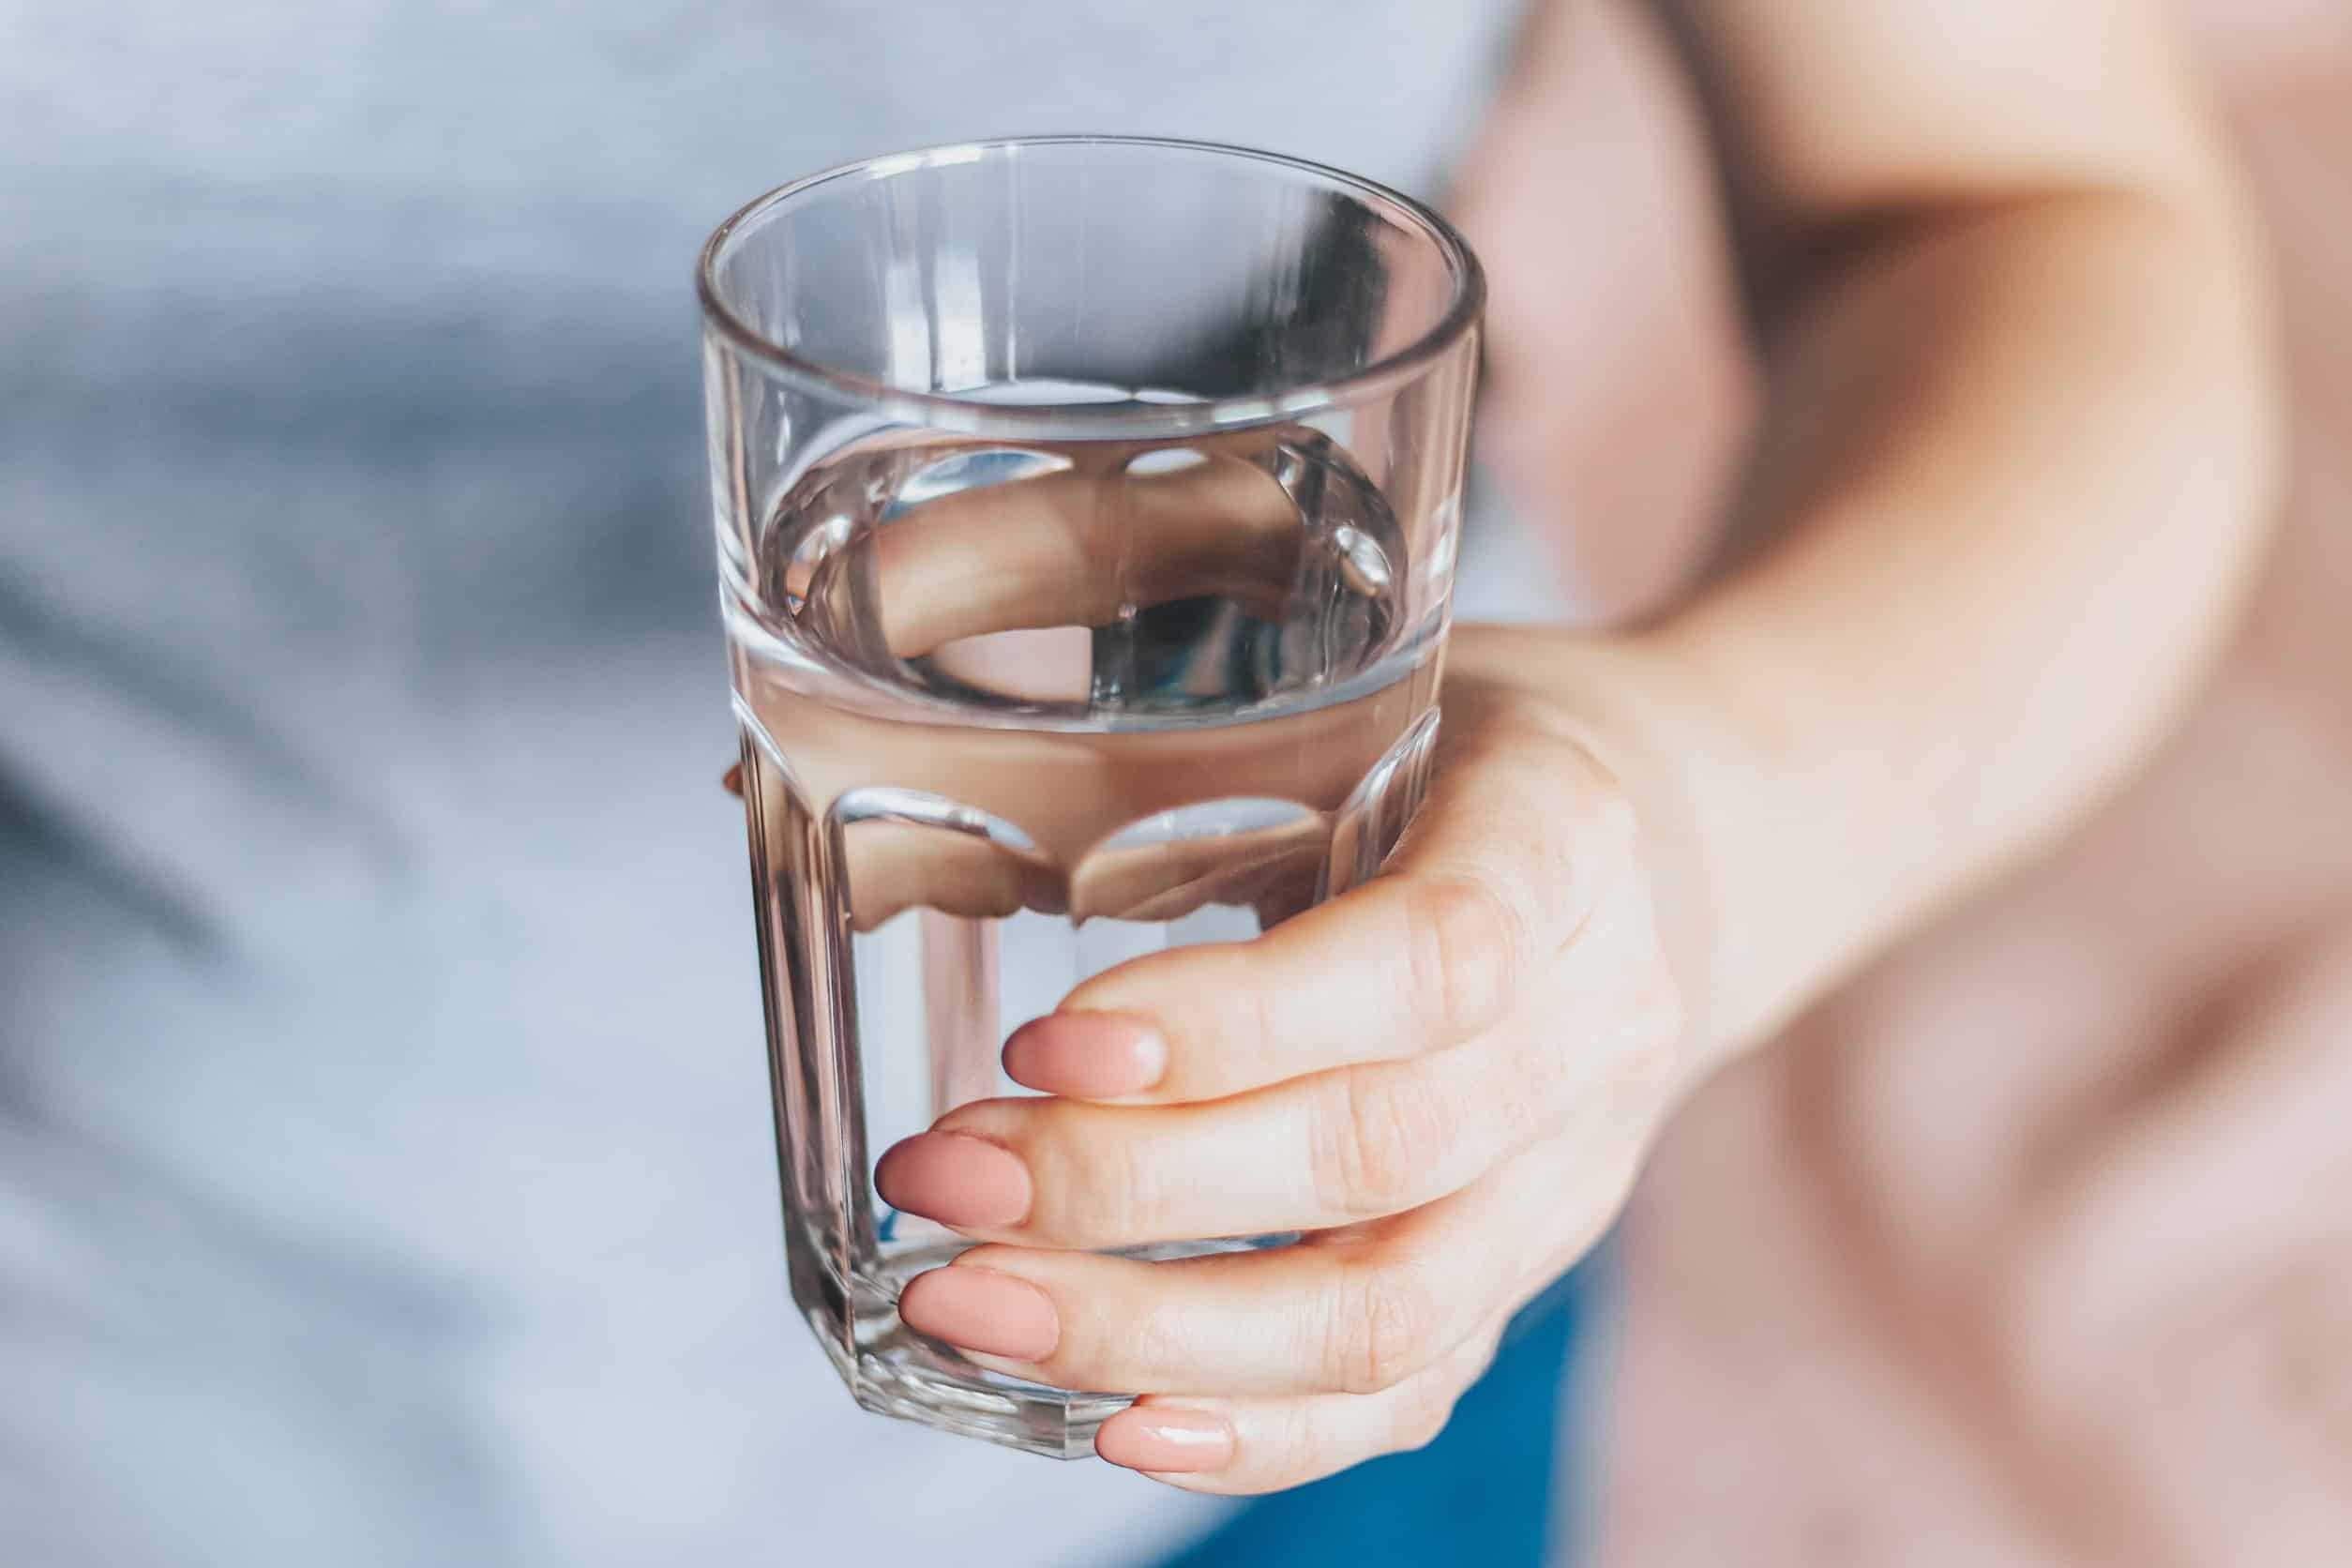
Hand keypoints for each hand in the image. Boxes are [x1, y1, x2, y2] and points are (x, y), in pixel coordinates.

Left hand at [874, 627, 1690, 1492]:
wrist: (1684, 850)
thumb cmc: (1477, 747)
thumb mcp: (1370, 687)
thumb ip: (1158, 746)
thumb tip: (777, 780)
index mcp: (1565, 834)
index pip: (1428, 957)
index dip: (1236, 1017)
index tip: (1045, 1038)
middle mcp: (1595, 1019)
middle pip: (1380, 1153)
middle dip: (1132, 1188)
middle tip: (945, 1181)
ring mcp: (1573, 1168)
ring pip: (1394, 1309)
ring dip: (1160, 1331)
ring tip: (970, 1308)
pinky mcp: (1530, 1261)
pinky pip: (1416, 1382)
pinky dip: (1263, 1430)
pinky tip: (1116, 1420)